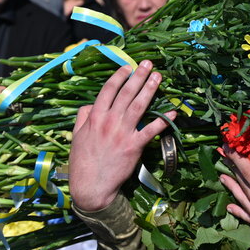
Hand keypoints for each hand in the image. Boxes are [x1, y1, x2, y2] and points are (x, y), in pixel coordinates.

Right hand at [68, 62, 175, 211]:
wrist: (91, 186)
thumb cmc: (82, 161)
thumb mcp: (76, 135)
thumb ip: (83, 116)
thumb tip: (92, 104)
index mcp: (94, 117)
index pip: (108, 90)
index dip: (119, 76)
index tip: (128, 66)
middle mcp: (109, 122)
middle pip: (126, 93)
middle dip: (138, 76)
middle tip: (148, 63)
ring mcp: (122, 133)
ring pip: (138, 106)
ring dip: (150, 90)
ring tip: (158, 77)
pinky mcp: (134, 147)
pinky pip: (151, 130)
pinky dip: (162, 120)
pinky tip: (172, 111)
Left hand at [220, 141, 249, 249]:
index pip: (249, 173)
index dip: (237, 159)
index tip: (229, 147)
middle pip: (244, 186)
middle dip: (232, 168)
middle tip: (223, 155)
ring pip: (243, 202)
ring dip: (232, 188)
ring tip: (222, 176)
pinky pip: (249, 218)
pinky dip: (239, 211)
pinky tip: (230, 206)